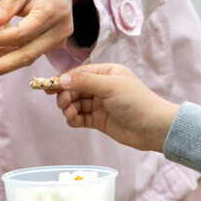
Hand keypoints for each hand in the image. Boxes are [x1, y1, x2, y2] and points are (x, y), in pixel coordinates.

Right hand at [54, 64, 179, 151]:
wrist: (153, 128)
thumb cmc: (136, 102)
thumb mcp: (110, 87)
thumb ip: (85, 82)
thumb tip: (62, 79)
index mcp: (106, 73)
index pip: (78, 74)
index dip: (62, 80)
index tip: (48, 87)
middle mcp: (102, 87)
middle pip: (74, 89)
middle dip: (65, 95)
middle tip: (62, 103)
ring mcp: (100, 104)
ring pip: (75, 104)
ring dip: (68, 108)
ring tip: (70, 114)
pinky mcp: (99, 120)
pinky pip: (80, 117)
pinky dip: (74, 119)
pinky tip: (73, 120)